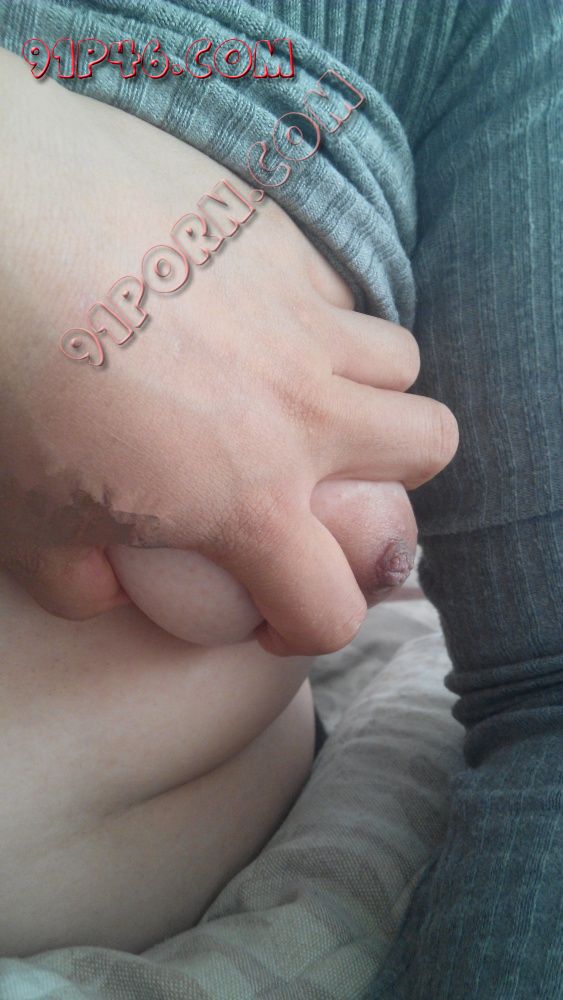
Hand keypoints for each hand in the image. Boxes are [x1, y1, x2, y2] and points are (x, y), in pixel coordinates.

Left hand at [0, 49, 457, 654]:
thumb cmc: (4, 385)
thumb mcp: (24, 521)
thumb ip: (80, 579)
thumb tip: (103, 589)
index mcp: (250, 497)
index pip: (333, 606)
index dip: (308, 627)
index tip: (267, 609)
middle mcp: (302, 406)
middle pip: (429, 444)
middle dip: (394, 475)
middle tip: (325, 474)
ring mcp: (298, 311)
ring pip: (399, 356)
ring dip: (367, 383)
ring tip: (297, 383)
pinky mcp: (274, 235)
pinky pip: (332, 282)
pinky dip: (310, 310)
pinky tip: (243, 306)